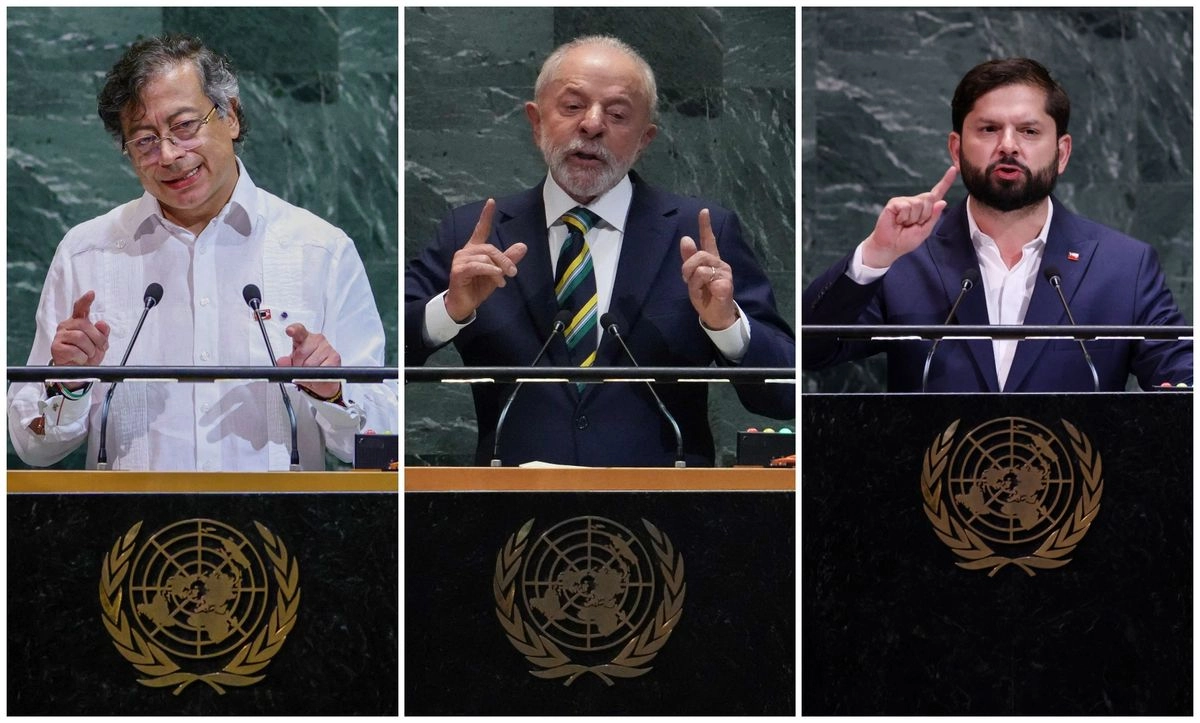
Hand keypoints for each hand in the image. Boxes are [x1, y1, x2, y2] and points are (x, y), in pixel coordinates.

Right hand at [51, 291, 110, 381]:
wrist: (78, 374)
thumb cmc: (87, 356)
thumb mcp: (100, 344)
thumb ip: (102, 333)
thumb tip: (102, 324)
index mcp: (78, 322)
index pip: (80, 308)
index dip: (85, 301)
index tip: (91, 293)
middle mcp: (67, 326)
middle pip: (85, 326)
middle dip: (97, 339)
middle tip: (98, 348)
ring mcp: (60, 336)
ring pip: (80, 338)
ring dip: (89, 350)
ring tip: (87, 355)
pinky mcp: (56, 347)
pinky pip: (75, 351)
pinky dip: (82, 357)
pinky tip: (79, 359)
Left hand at [277, 323, 341, 399]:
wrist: (322, 377)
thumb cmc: (307, 367)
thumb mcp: (292, 365)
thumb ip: (285, 363)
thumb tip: (282, 361)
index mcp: (303, 337)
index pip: (299, 330)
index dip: (294, 330)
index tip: (290, 330)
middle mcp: (317, 339)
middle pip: (302, 352)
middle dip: (298, 364)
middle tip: (301, 368)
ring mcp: (327, 347)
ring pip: (311, 363)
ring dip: (308, 372)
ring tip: (310, 372)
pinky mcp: (335, 357)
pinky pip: (322, 370)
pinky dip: (317, 376)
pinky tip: (318, 374)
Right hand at [444, 198, 527, 321]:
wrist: (463, 305)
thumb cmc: (477, 287)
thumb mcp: (498, 273)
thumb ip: (508, 259)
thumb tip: (523, 246)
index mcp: (474, 250)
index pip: (481, 229)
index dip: (486, 215)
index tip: (491, 201)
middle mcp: (466, 252)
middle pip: (490, 248)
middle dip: (504, 259)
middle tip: (513, 272)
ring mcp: (460, 260)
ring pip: (485, 257)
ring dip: (497, 269)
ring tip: (502, 281)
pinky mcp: (458, 271)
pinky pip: (478, 266)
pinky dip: (490, 271)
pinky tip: (497, 279)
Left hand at [680, 208, 737, 329]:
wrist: (716, 316)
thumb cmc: (705, 295)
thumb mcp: (691, 276)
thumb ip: (689, 259)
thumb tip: (686, 238)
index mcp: (712, 260)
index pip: (708, 240)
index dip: (705, 225)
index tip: (704, 211)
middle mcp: (720, 264)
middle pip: (699, 255)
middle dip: (688, 267)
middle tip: (688, 279)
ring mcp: (725, 274)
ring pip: (700, 269)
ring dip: (694, 281)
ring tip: (700, 289)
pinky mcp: (726, 285)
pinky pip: (707, 281)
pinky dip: (701, 288)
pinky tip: (709, 293)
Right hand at [862, 166, 956, 268]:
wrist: (889, 247)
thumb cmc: (905, 240)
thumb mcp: (925, 231)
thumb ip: (934, 217)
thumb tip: (942, 201)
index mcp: (925, 208)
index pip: (937, 192)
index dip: (946, 181)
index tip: (954, 169)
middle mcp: (915, 201)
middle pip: (930, 198)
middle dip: (925, 215)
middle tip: (912, 224)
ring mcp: (904, 201)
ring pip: (918, 204)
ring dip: (913, 218)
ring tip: (904, 224)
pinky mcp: (894, 203)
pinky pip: (906, 207)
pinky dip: (903, 217)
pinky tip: (897, 221)